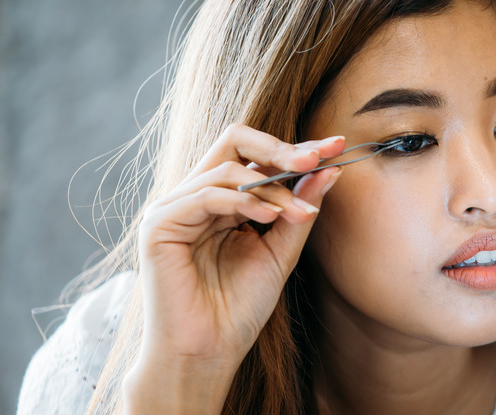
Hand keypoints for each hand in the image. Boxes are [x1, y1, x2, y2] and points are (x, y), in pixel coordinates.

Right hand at [124, 125, 344, 413]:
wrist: (208, 353)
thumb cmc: (240, 308)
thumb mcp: (280, 251)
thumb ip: (299, 209)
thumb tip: (329, 169)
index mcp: (222, 200)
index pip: (256, 155)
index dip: (296, 148)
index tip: (336, 145)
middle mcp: (196, 196)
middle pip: (234, 141)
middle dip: (280, 148)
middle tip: (316, 158)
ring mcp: (174, 207)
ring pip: (226, 168)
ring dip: (271, 187)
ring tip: (298, 212)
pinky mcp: (159, 224)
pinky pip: (206, 194)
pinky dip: (242, 200)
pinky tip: (270, 216)